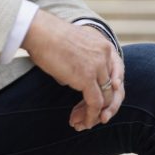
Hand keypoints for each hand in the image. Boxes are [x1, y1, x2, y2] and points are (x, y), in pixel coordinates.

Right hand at [21, 11, 124, 131]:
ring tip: (82, 123)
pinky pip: (95, 103)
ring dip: (95, 115)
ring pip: (105, 98)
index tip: (99, 104)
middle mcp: (105, 54)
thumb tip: (71, 81)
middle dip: (102, 107)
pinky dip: (91, 116)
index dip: (109, 91)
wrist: (39, 31)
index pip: (115, 74)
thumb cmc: (46, 38)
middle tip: (91, 118)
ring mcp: (98, 66)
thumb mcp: (72, 47)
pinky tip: (83, 123)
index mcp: (103, 45)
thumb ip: (79, 63)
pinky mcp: (88, 78)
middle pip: (112, 88)